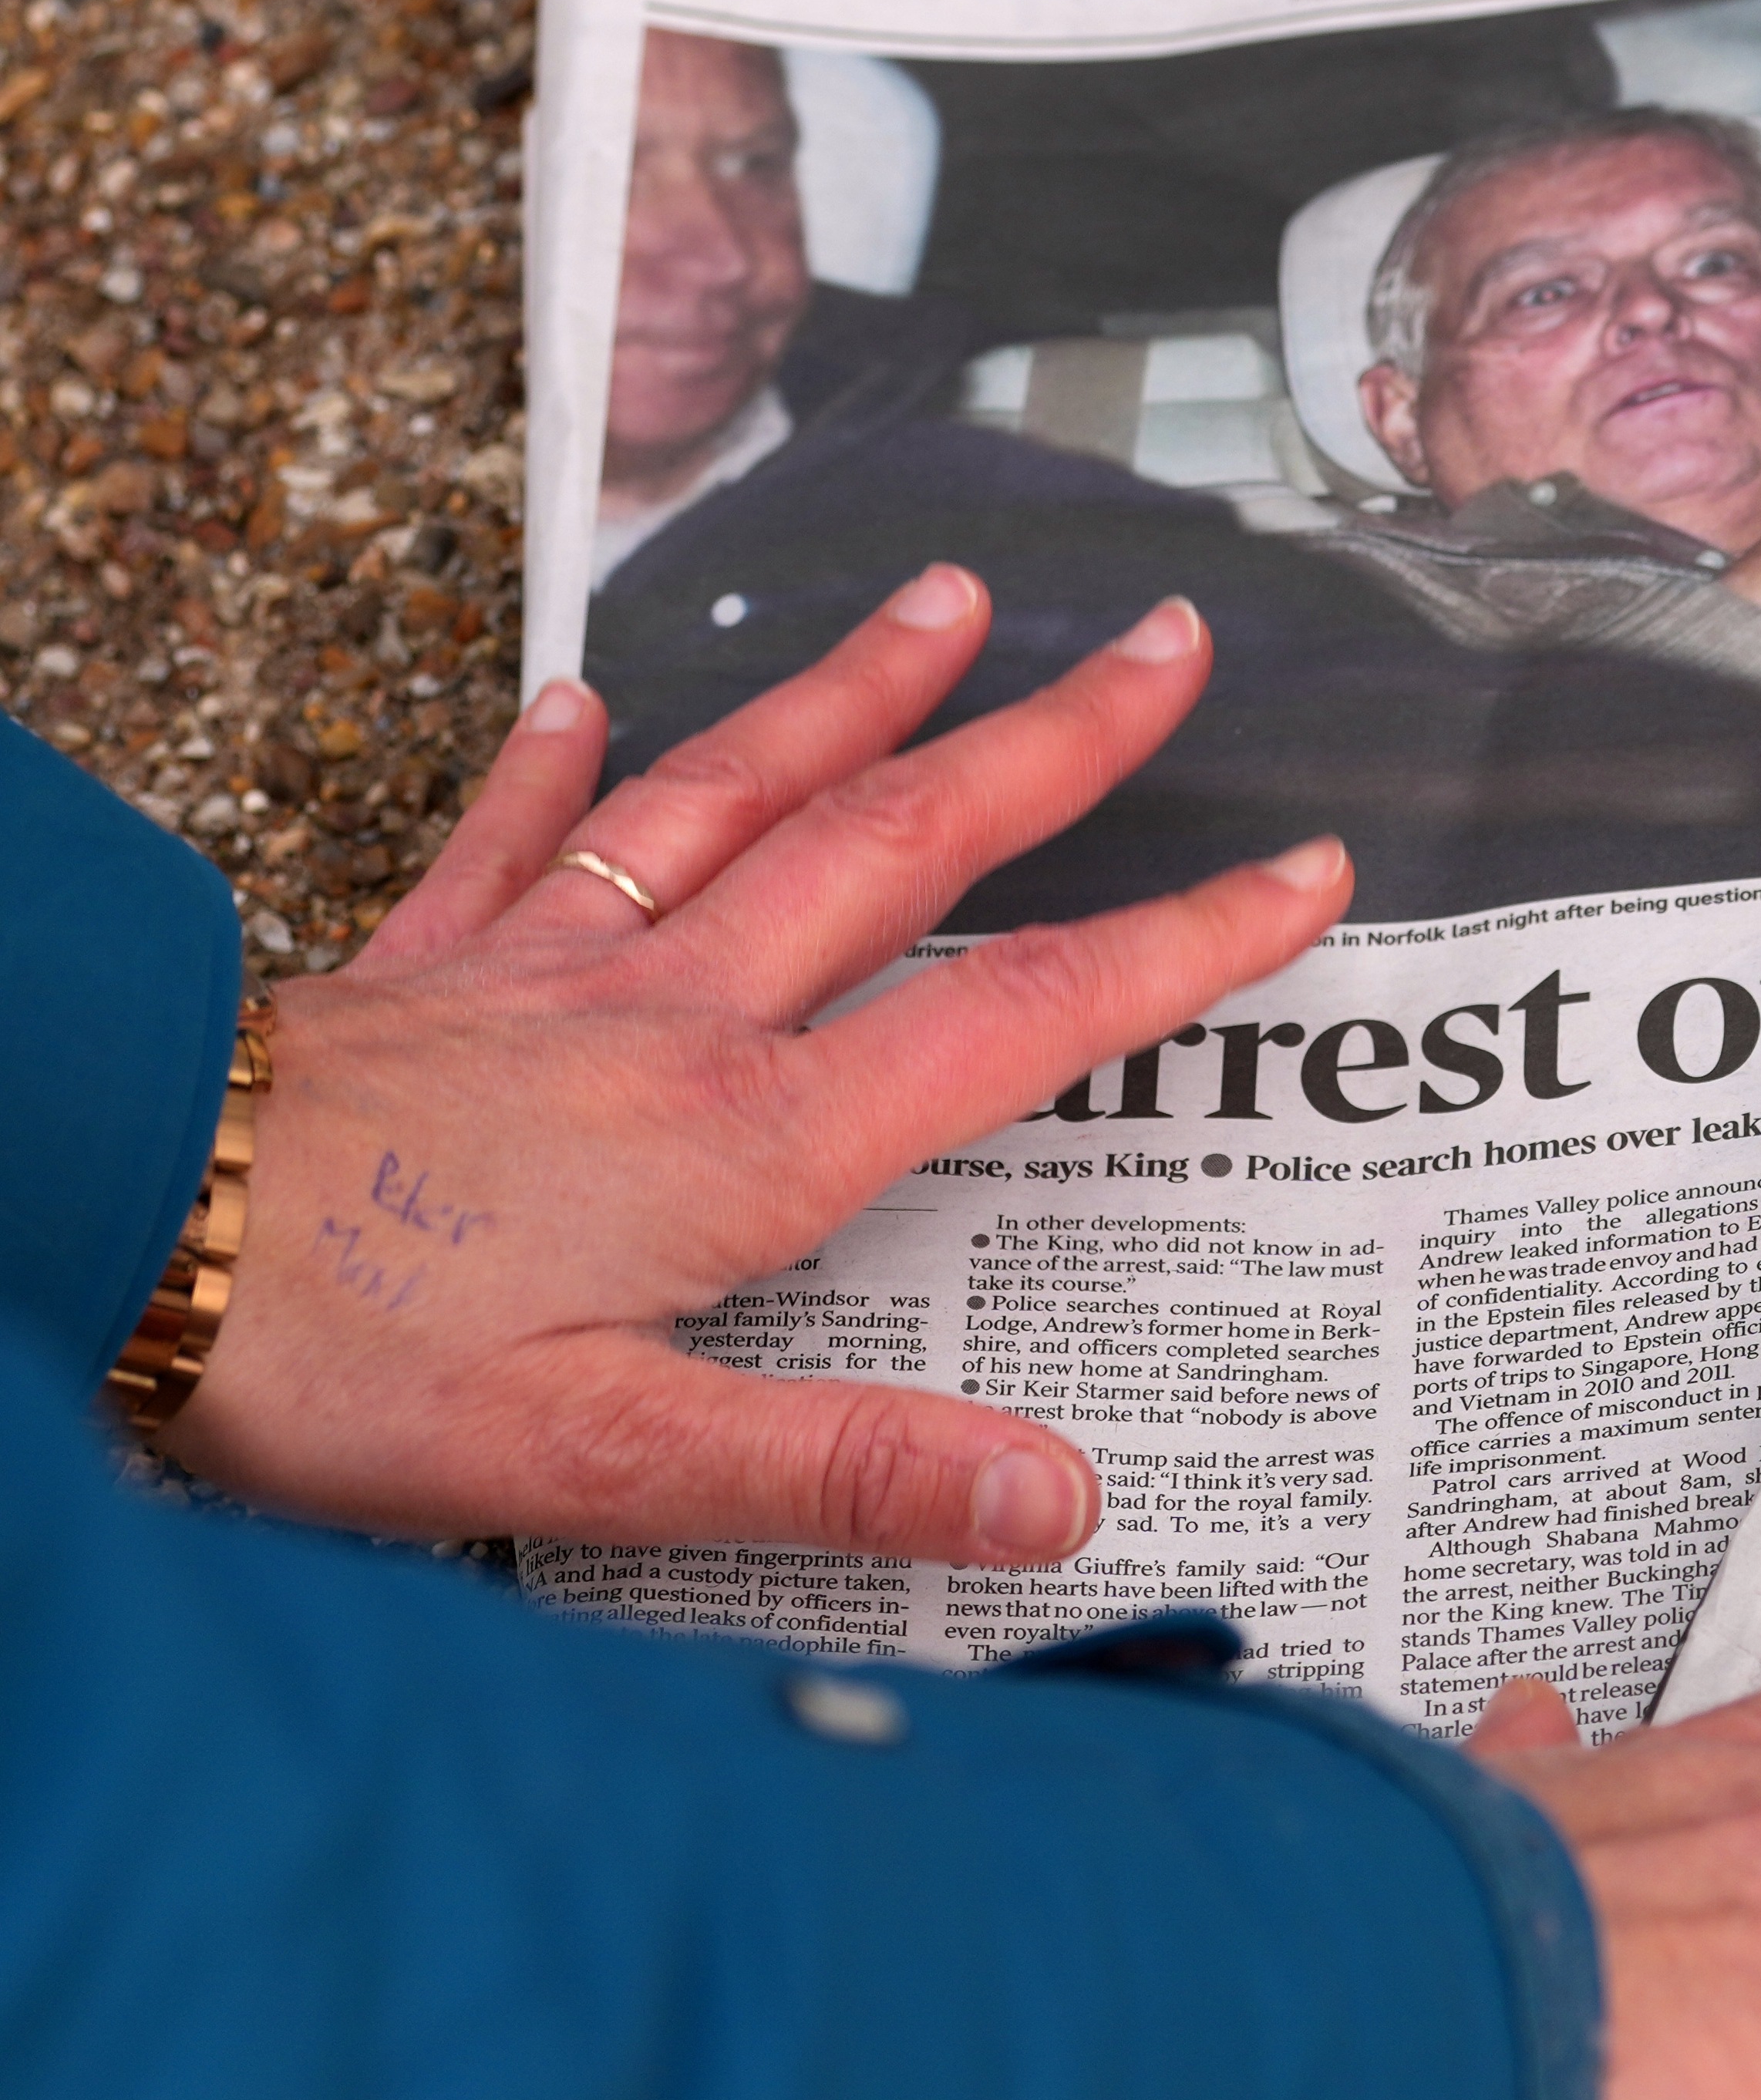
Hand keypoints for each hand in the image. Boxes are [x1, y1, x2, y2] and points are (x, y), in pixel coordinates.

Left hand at [167, 566, 1352, 1561]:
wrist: (98, 1231)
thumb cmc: (336, 1366)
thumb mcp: (608, 1460)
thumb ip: (845, 1469)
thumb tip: (1067, 1497)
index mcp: (742, 1139)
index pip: (1014, 1020)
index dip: (1176, 946)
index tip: (1301, 870)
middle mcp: (664, 1020)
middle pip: (896, 846)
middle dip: (1051, 742)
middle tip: (1169, 643)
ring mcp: (534, 973)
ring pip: (727, 797)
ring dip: (851, 695)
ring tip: (949, 602)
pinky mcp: (408, 969)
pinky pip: (505, 841)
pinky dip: (551, 764)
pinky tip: (578, 697)